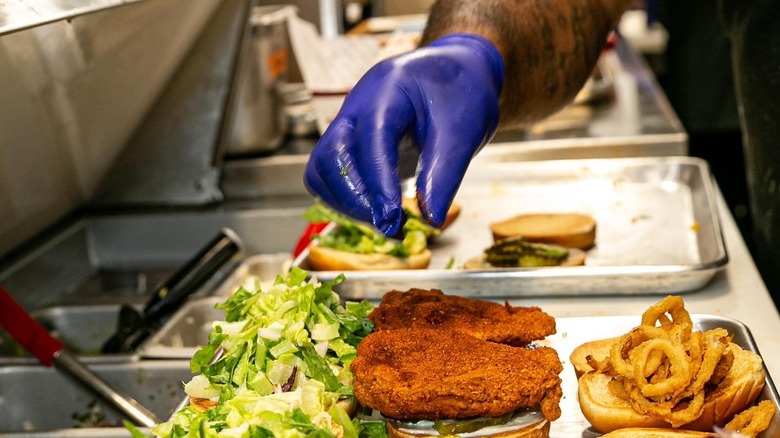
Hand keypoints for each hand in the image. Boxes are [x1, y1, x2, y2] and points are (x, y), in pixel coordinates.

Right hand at [304, 33, 503, 235]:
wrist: (456, 75)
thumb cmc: (461, 95)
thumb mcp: (463, 132)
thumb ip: (444, 174)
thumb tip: (432, 219)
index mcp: (388, 90)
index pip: (371, 139)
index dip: (378, 183)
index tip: (392, 218)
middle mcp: (357, 105)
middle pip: (332, 156)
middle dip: (356, 198)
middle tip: (391, 227)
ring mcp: (347, 123)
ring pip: (321, 169)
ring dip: (346, 203)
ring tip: (385, 223)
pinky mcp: (348, 142)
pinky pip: (328, 174)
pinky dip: (345, 199)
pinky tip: (376, 212)